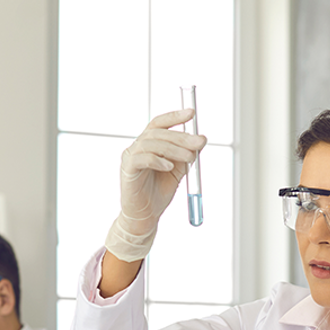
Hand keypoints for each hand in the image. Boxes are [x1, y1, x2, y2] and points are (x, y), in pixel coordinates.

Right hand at [104, 109, 206, 261]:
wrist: (145, 217)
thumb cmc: (158, 193)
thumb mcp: (178, 171)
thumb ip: (186, 155)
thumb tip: (201, 140)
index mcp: (149, 144)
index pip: (160, 124)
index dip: (175, 116)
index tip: (192, 113)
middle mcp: (138, 147)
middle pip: (159, 132)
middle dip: (182, 136)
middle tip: (200, 141)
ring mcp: (130, 157)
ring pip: (152, 143)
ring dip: (174, 149)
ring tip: (190, 158)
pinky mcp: (127, 170)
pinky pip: (142, 159)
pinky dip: (158, 160)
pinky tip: (169, 167)